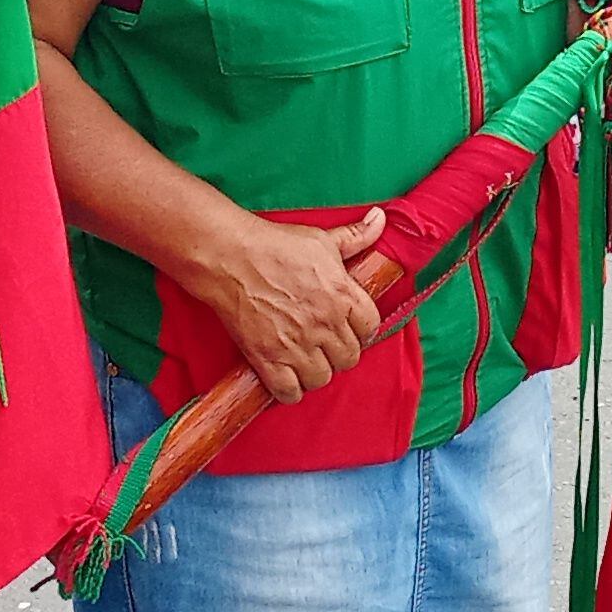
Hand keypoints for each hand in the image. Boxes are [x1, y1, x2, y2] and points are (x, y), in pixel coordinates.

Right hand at [197, 209, 386, 403]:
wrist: (231, 257)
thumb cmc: (276, 245)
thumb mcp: (321, 239)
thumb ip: (356, 236)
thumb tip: (381, 219)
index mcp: (343, 296)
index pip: (371, 329)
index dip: (362, 330)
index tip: (350, 328)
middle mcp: (325, 325)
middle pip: (349, 358)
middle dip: (339, 352)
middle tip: (324, 343)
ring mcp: (297, 345)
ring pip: (322, 378)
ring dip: (315, 371)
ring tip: (305, 359)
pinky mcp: (268, 359)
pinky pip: (290, 392)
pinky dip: (289, 390)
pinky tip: (285, 377)